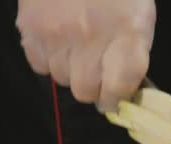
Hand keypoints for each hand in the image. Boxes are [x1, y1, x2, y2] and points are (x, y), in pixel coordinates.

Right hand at [16, 0, 155, 110]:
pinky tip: (57, 39)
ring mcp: (58, 34)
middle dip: (93, 88)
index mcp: (127, 34)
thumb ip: (133, 56)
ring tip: (75, 46)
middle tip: (94, 72)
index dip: (116, 99)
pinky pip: (39, 65)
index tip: (114, 98)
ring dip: (70, 70)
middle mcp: (92, 39)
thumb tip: (123, 90)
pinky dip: (48, 58)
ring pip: (62, 80)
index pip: (119, 88)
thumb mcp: (140, 17)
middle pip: (87, 91)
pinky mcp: (31, 28)